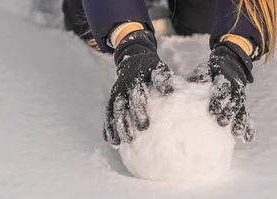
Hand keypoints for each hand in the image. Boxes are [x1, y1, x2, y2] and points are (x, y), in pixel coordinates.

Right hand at [103, 30, 173, 145]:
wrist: (134, 60)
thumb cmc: (150, 68)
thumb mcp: (157, 68)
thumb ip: (162, 78)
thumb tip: (168, 91)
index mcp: (133, 81)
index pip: (135, 97)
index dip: (138, 111)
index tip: (144, 126)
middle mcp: (121, 89)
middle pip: (120, 108)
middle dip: (124, 124)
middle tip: (130, 139)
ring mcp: (114, 96)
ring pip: (112, 113)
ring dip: (113, 128)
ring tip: (117, 143)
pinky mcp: (112, 101)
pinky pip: (108, 115)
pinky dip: (107, 127)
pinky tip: (111, 141)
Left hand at [188, 41, 255, 142]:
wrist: (232, 64)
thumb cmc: (215, 70)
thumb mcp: (208, 68)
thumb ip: (202, 74)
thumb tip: (192, 80)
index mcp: (226, 82)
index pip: (222, 92)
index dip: (218, 101)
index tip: (212, 111)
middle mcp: (235, 92)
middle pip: (233, 104)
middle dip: (228, 114)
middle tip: (221, 123)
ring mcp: (241, 100)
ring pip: (242, 112)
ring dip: (240, 123)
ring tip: (237, 134)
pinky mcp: (243, 106)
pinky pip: (247, 117)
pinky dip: (249, 128)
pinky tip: (248, 139)